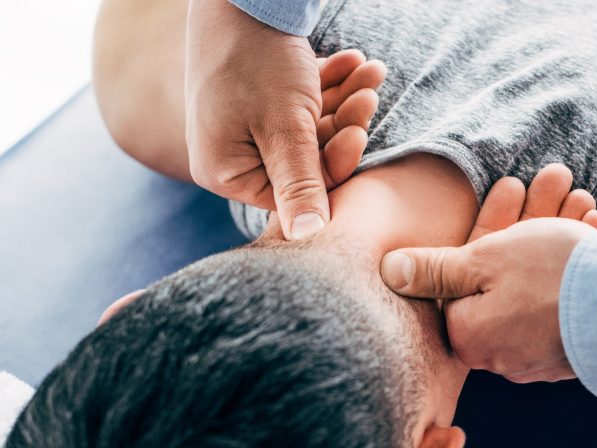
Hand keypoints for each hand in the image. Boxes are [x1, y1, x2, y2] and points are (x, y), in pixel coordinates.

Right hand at [185, 0, 383, 238]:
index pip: (295, 192)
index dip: (334, 166)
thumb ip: (301, 184)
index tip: (359, 133)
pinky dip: (331, 85)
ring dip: (346, 101)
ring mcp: (245, 125)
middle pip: (307, 159)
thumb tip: (308, 238)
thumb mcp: (285, 129)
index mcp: (226, 172)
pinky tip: (354, 62)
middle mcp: (232, 154)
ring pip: (311, 128)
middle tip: (370, 93)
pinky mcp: (260, 99)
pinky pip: (304, 104)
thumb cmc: (257, 60)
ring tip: (369, 70)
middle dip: (345, 124)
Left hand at [381, 165, 596, 382]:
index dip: (488, 224)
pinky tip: (591, 229)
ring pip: (536, 283)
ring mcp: (538, 357)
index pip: (460, 278)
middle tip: (555, 180)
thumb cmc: (552, 277)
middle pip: (502, 276)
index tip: (511, 186)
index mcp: (469, 335)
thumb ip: (436, 268)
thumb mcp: (485, 259)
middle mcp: (499, 354)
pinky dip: (572, 265)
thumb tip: (388, 273)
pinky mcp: (572, 352)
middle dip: (528, 220)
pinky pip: (561, 301)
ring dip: (555, 233)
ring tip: (580, 197)